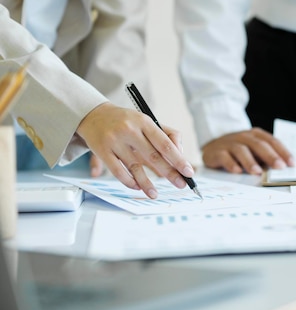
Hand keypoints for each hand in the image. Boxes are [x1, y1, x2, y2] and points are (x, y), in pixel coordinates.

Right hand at [76, 102, 194, 197]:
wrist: (94, 114)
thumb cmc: (127, 121)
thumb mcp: (147, 121)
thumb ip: (167, 135)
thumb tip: (180, 154)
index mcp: (144, 122)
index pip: (165, 143)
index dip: (179, 159)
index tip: (189, 172)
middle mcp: (130, 130)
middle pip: (153, 156)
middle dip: (170, 173)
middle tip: (181, 185)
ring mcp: (115, 141)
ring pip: (135, 167)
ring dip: (147, 183)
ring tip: (155, 195)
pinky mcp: (102, 151)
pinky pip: (118, 171)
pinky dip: (129, 181)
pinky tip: (137, 187)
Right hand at [201, 128, 294, 174]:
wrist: (212, 146)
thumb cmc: (238, 151)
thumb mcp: (253, 150)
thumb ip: (265, 157)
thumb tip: (282, 169)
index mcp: (255, 135)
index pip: (272, 141)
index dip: (283, 152)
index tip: (291, 163)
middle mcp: (243, 137)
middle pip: (259, 145)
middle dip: (270, 156)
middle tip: (279, 166)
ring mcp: (229, 143)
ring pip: (241, 150)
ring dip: (250, 161)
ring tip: (257, 172)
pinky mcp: (217, 152)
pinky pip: (224, 157)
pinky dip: (231, 164)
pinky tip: (237, 171)